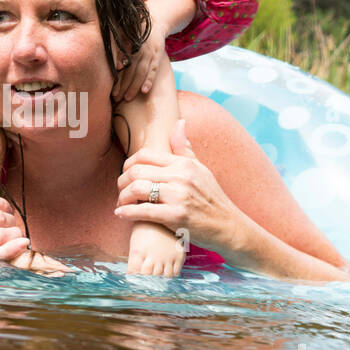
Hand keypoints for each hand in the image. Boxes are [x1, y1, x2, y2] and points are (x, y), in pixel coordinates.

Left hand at [113, 22, 166, 101]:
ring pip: (140, 72)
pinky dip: (149, 80)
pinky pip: (153, 70)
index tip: (110, 90)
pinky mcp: (157, 57)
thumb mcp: (124, 34)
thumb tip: (116, 67)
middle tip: (116, 99)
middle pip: (129, 71)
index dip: (116, 77)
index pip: (121, 65)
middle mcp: (138, 50)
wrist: (156, 23)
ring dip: (134, 87)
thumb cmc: (135, 31)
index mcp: (128, 45)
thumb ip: (119, 47)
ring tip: (127, 99)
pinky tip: (144, 91)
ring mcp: (149, 54)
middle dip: (122, 86)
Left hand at [113, 120, 239, 255]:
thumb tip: (179, 122)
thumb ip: (185, 149)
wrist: (229, 226)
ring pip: (136, 189)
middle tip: (119, 190)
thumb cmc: (213, 199)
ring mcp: (179, 196)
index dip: (128, 164)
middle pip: (137, 171)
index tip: (125, 174)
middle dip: (121, 181)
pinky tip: (121, 214)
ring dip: (122, 197)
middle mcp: (181, 176)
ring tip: (120, 203)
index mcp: (184, 164)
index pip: (145, 155)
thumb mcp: (201, 169)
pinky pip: (143, 211)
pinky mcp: (176, 216)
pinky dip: (127, 213)